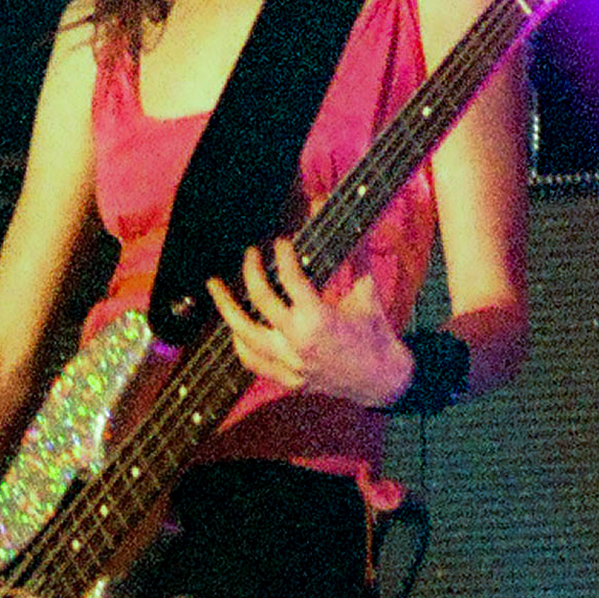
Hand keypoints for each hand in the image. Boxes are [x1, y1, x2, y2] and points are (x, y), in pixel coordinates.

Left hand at [206, 239, 413, 407]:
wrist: (383, 379)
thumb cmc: (376, 331)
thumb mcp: (366, 289)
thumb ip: (352, 252)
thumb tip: (343, 218)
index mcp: (319, 317)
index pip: (290, 277)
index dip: (284, 254)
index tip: (281, 241)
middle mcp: (298, 341)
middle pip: (260, 299)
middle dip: (251, 270)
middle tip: (251, 254)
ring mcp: (290, 363)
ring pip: (244, 334)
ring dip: (227, 307)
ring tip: (215, 286)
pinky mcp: (288, 379)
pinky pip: (252, 361)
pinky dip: (239, 342)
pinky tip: (234, 327)